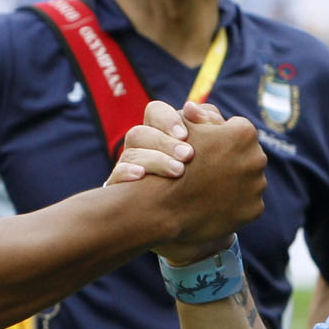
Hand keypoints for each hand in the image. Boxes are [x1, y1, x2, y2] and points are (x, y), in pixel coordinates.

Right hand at [106, 101, 222, 184]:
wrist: (191, 219)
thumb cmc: (205, 175)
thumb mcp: (213, 148)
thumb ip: (208, 125)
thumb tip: (191, 108)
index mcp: (161, 132)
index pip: (155, 111)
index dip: (167, 119)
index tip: (185, 134)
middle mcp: (141, 147)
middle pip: (140, 132)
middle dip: (164, 142)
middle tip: (188, 155)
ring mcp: (129, 166)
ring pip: (130, 153)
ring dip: (154, 159)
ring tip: (178, 171)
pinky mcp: (120, 190)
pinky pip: (115, 176)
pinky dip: (125, 173)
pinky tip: (141, 177)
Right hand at [147, 102, 265, 263]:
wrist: (165, 207)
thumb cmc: (170, 160)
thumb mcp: (182, 128)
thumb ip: (197, 115)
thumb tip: (194, 108)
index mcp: (243, 133)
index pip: (237, 127)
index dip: (219, 135)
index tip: (206, 144)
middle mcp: (257, 158)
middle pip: (247, 153)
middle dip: (231, 157)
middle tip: (208, 165)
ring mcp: (257, 186)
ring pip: (248, 178)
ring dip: (234, 179)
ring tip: (209, 185)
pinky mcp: (254, 209)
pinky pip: (246, 202)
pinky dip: (234, 202)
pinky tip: (215, 202)